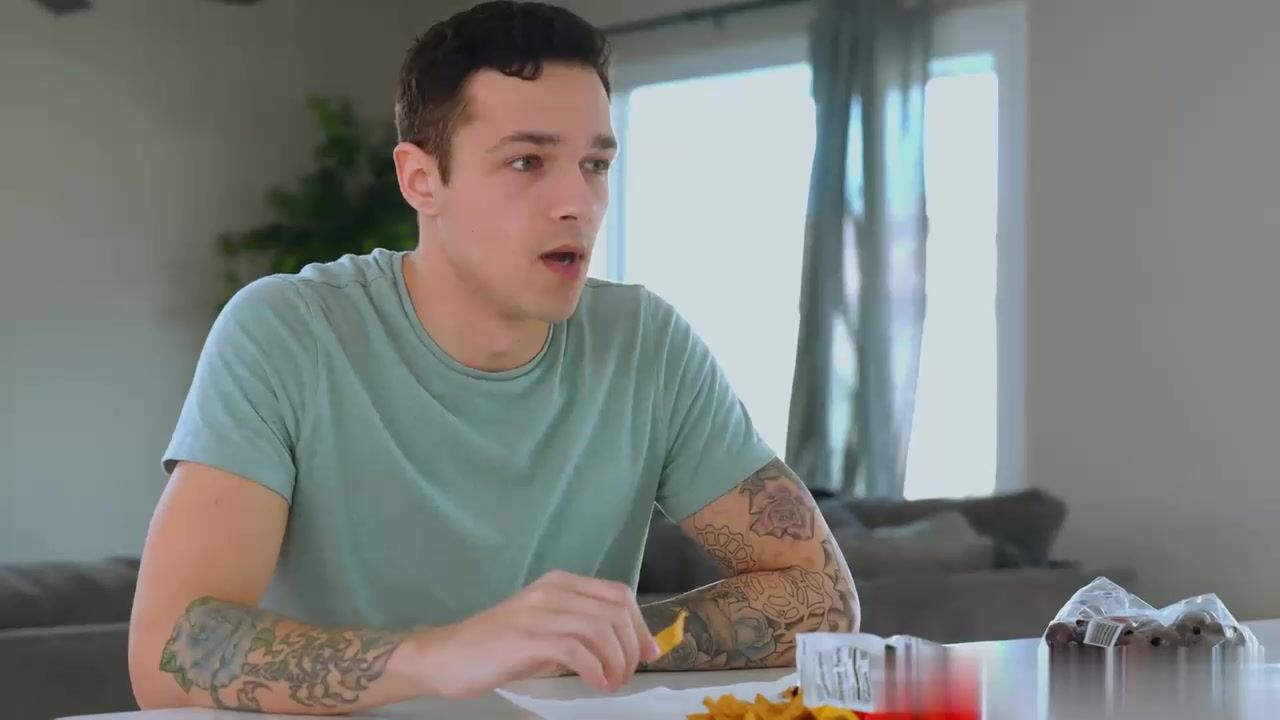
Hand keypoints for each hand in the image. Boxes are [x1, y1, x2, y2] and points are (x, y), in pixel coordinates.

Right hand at [415, 570, 661, 697]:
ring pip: (601, 628)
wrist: (446, 656)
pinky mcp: (527, 636)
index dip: (641, 625)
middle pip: (616, 610)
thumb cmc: (497, 649)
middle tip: (627, 675)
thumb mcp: (545, 632)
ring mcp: (539, 611)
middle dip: (632, 646)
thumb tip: (623, 648)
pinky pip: (577, 647)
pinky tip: (596, 682)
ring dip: (617, 660)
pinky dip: (595, 668)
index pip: (618, 594)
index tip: (648, 653)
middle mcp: (553, 590)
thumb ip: (580, 632)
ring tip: (612, 682)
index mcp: (560, 584)